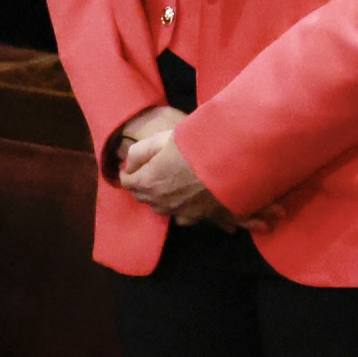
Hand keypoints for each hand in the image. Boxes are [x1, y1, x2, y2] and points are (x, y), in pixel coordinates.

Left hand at [115, 107, 239, 228]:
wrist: (230, 161)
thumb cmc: (194, 145)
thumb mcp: (161, 139)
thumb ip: (138, 152)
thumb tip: (129, 165)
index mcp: (148, 182)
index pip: (127, 182)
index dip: (128, 172)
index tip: (132, 166)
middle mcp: (160, 202)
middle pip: (143, 197)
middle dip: (142, 185)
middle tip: (150, 171)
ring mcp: (180, 212)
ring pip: (162, 208)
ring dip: (160, 197)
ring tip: (169, 183)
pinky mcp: (198, 217)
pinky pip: (182, 216)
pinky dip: (181, 208)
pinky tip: (188, 198)